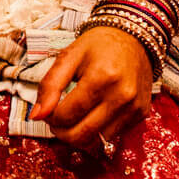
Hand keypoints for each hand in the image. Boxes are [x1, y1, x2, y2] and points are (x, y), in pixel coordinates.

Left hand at [31, 25, 154, 146]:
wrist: (134, 37)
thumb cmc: (99, 45)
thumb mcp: (69, 56)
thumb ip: (50, 85)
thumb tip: (37, 115)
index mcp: (101, 77)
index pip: (66, 115)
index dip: (50, 118)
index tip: (47, 110)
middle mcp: (122, 95)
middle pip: (81, 134)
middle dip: (61, 132)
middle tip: (56, 120)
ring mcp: (134, 107)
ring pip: (97, 141)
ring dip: (80, 134)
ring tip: (74, 116)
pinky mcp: (142, 113)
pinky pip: (112, 135)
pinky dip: (98, 130)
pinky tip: (93, 113)